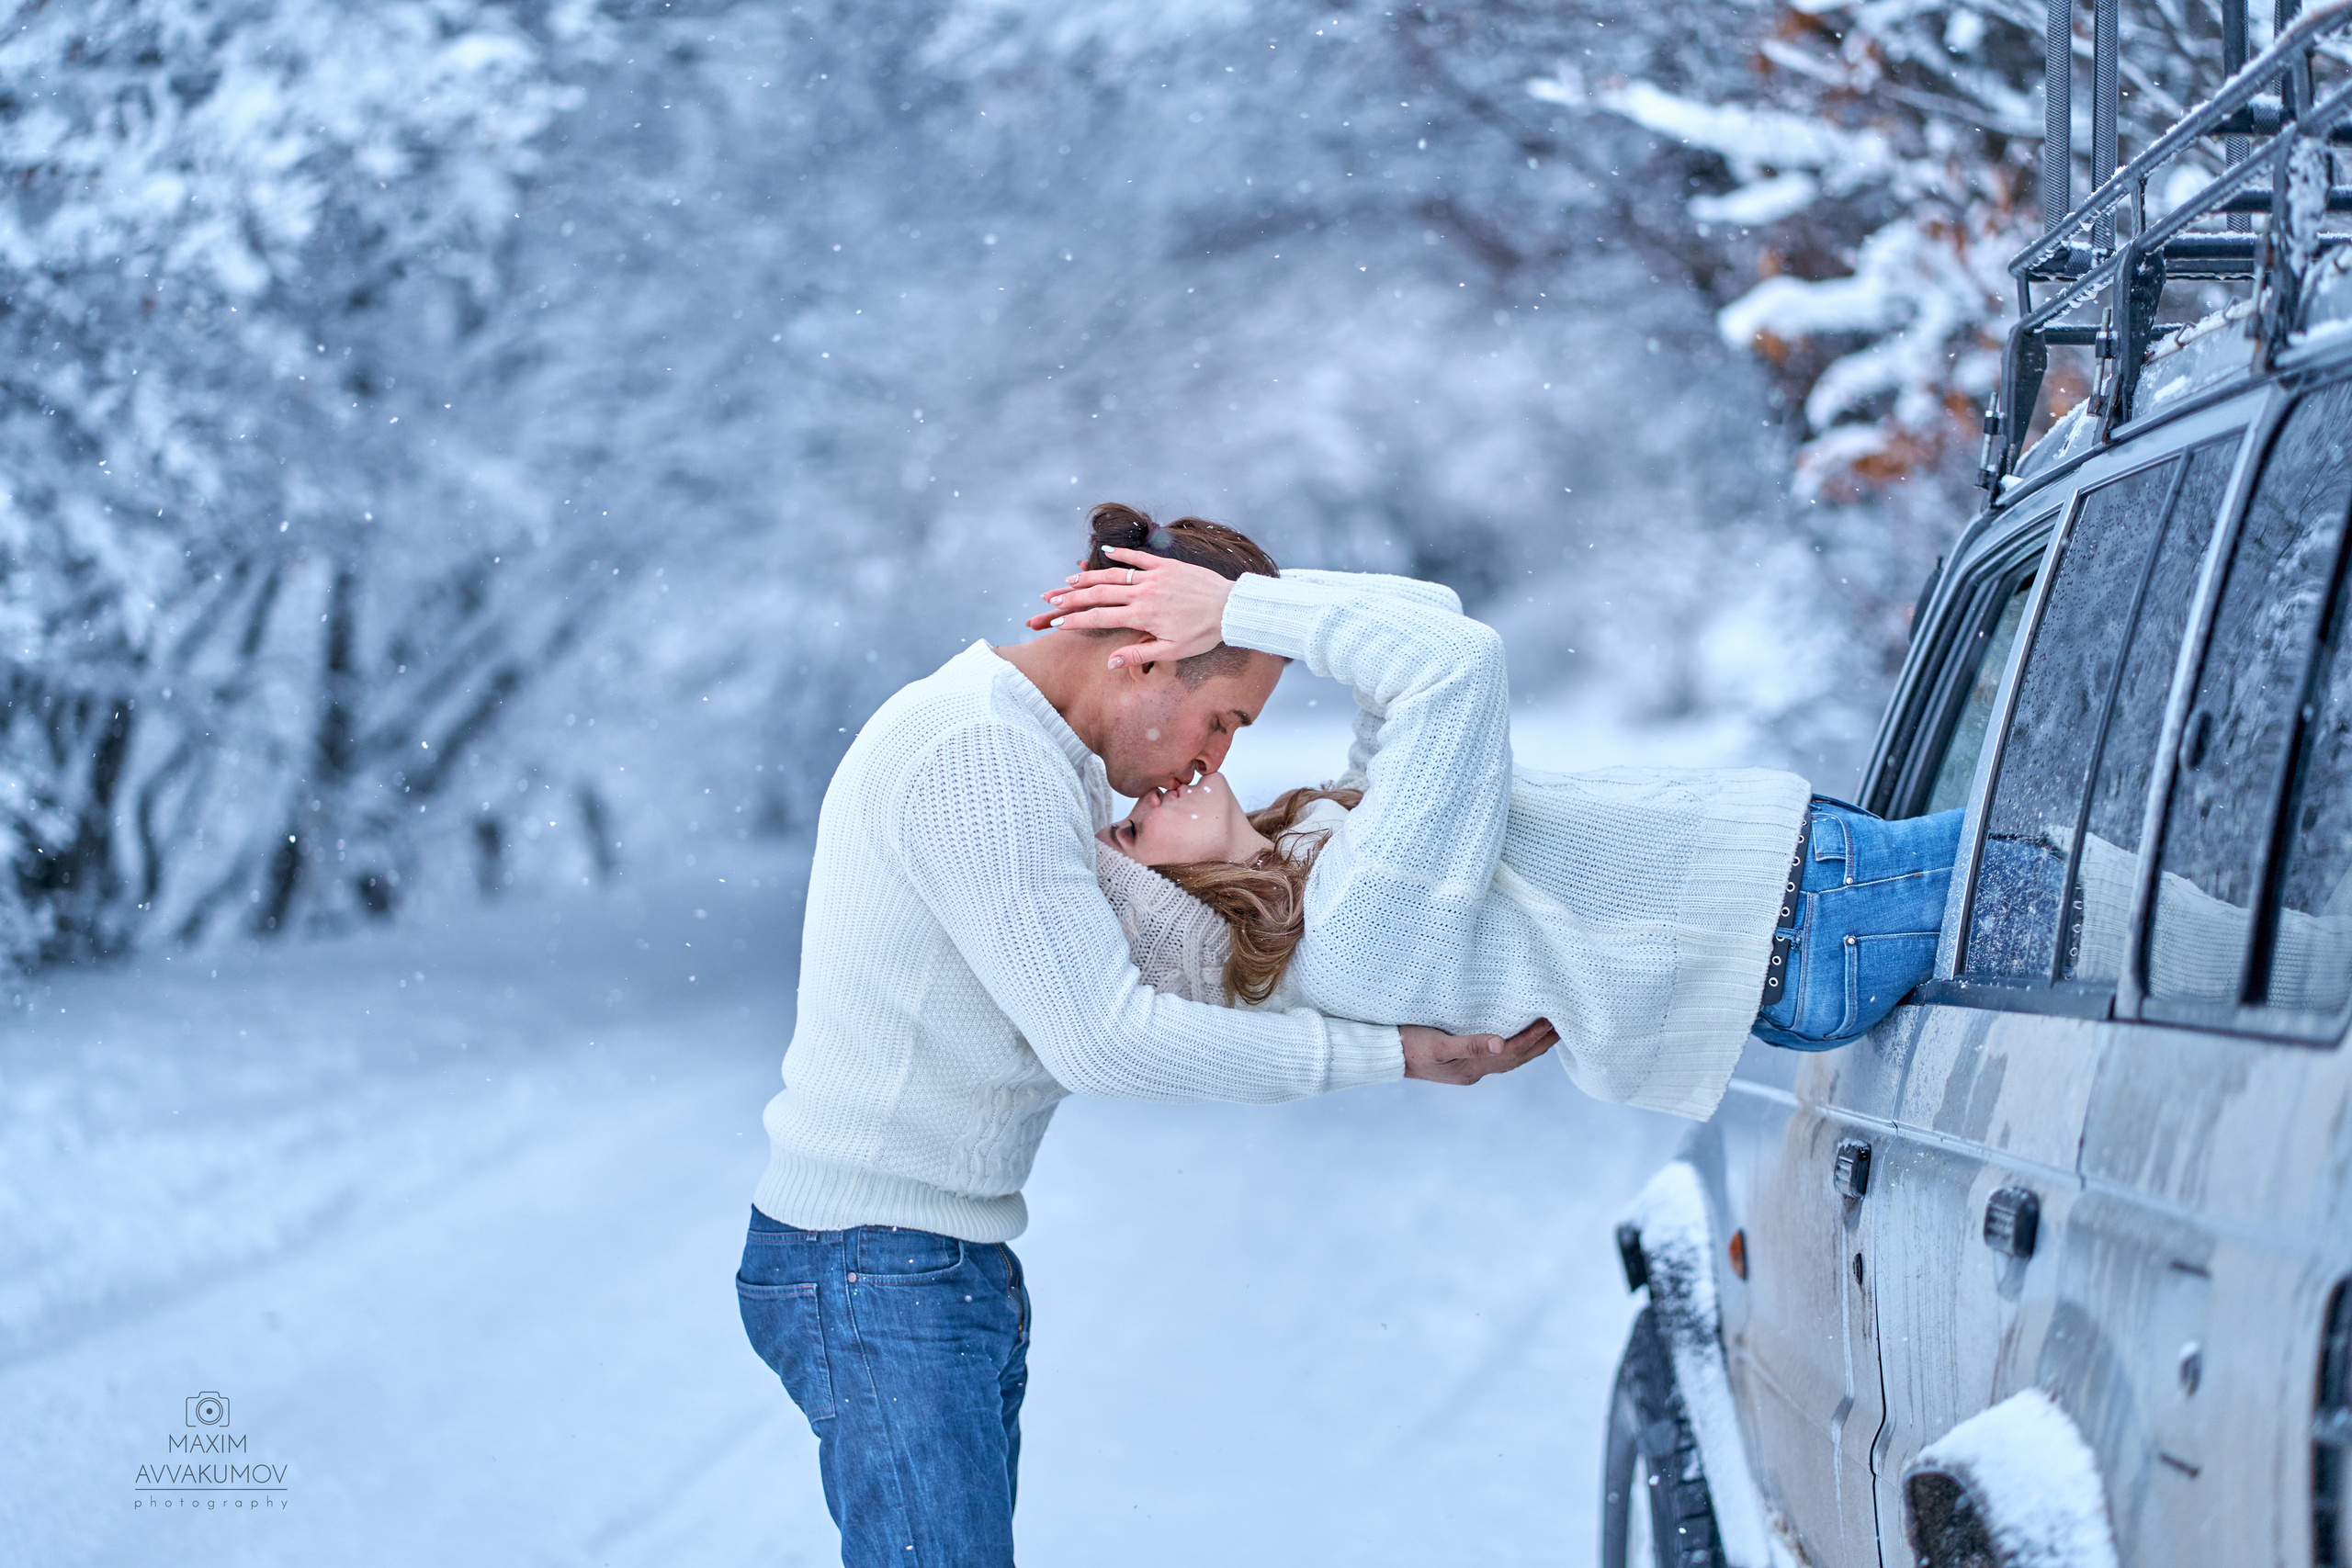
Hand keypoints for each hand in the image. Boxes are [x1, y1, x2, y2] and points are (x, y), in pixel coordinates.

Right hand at [1024, 546, 1237, 667]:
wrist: (1231, 608)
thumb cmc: (1203, 634)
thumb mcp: (1172, 651)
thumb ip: (1139, 655)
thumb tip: (1110, 663)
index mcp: (1142, 616)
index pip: (1099, 617)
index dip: (1075, 620)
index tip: (1057, 623)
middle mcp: (1143, 594)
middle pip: (1098, 594)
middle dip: (1071, 597)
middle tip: (1051, 600)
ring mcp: (1154, 577)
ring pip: (1113, 575)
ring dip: (1089, 576)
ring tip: (1069, 579)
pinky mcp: (1167, 565)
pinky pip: (1139, 557)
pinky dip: (1121, 554)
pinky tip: (1106, 552)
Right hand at [1400, 1018, 1557, 1085]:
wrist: (1383, 1055)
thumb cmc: (1406, 1047)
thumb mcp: (1437, 1045)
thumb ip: (1470, 1045)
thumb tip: (1502, 1044)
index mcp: (1472, 1068)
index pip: (1513, 1052)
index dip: (1534, 1038)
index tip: (1554, 1023)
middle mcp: (1474, 1071)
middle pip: (1516, 1058)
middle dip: (1540, 1044)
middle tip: (1564, 1027)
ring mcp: (1467, 1068)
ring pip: (1508, 1058)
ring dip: (1529, 1046)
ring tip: (1548, 1033)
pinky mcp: (1459, 1060)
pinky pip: (1495, 1055)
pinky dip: (1512, 1046)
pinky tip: (1514, 1038)